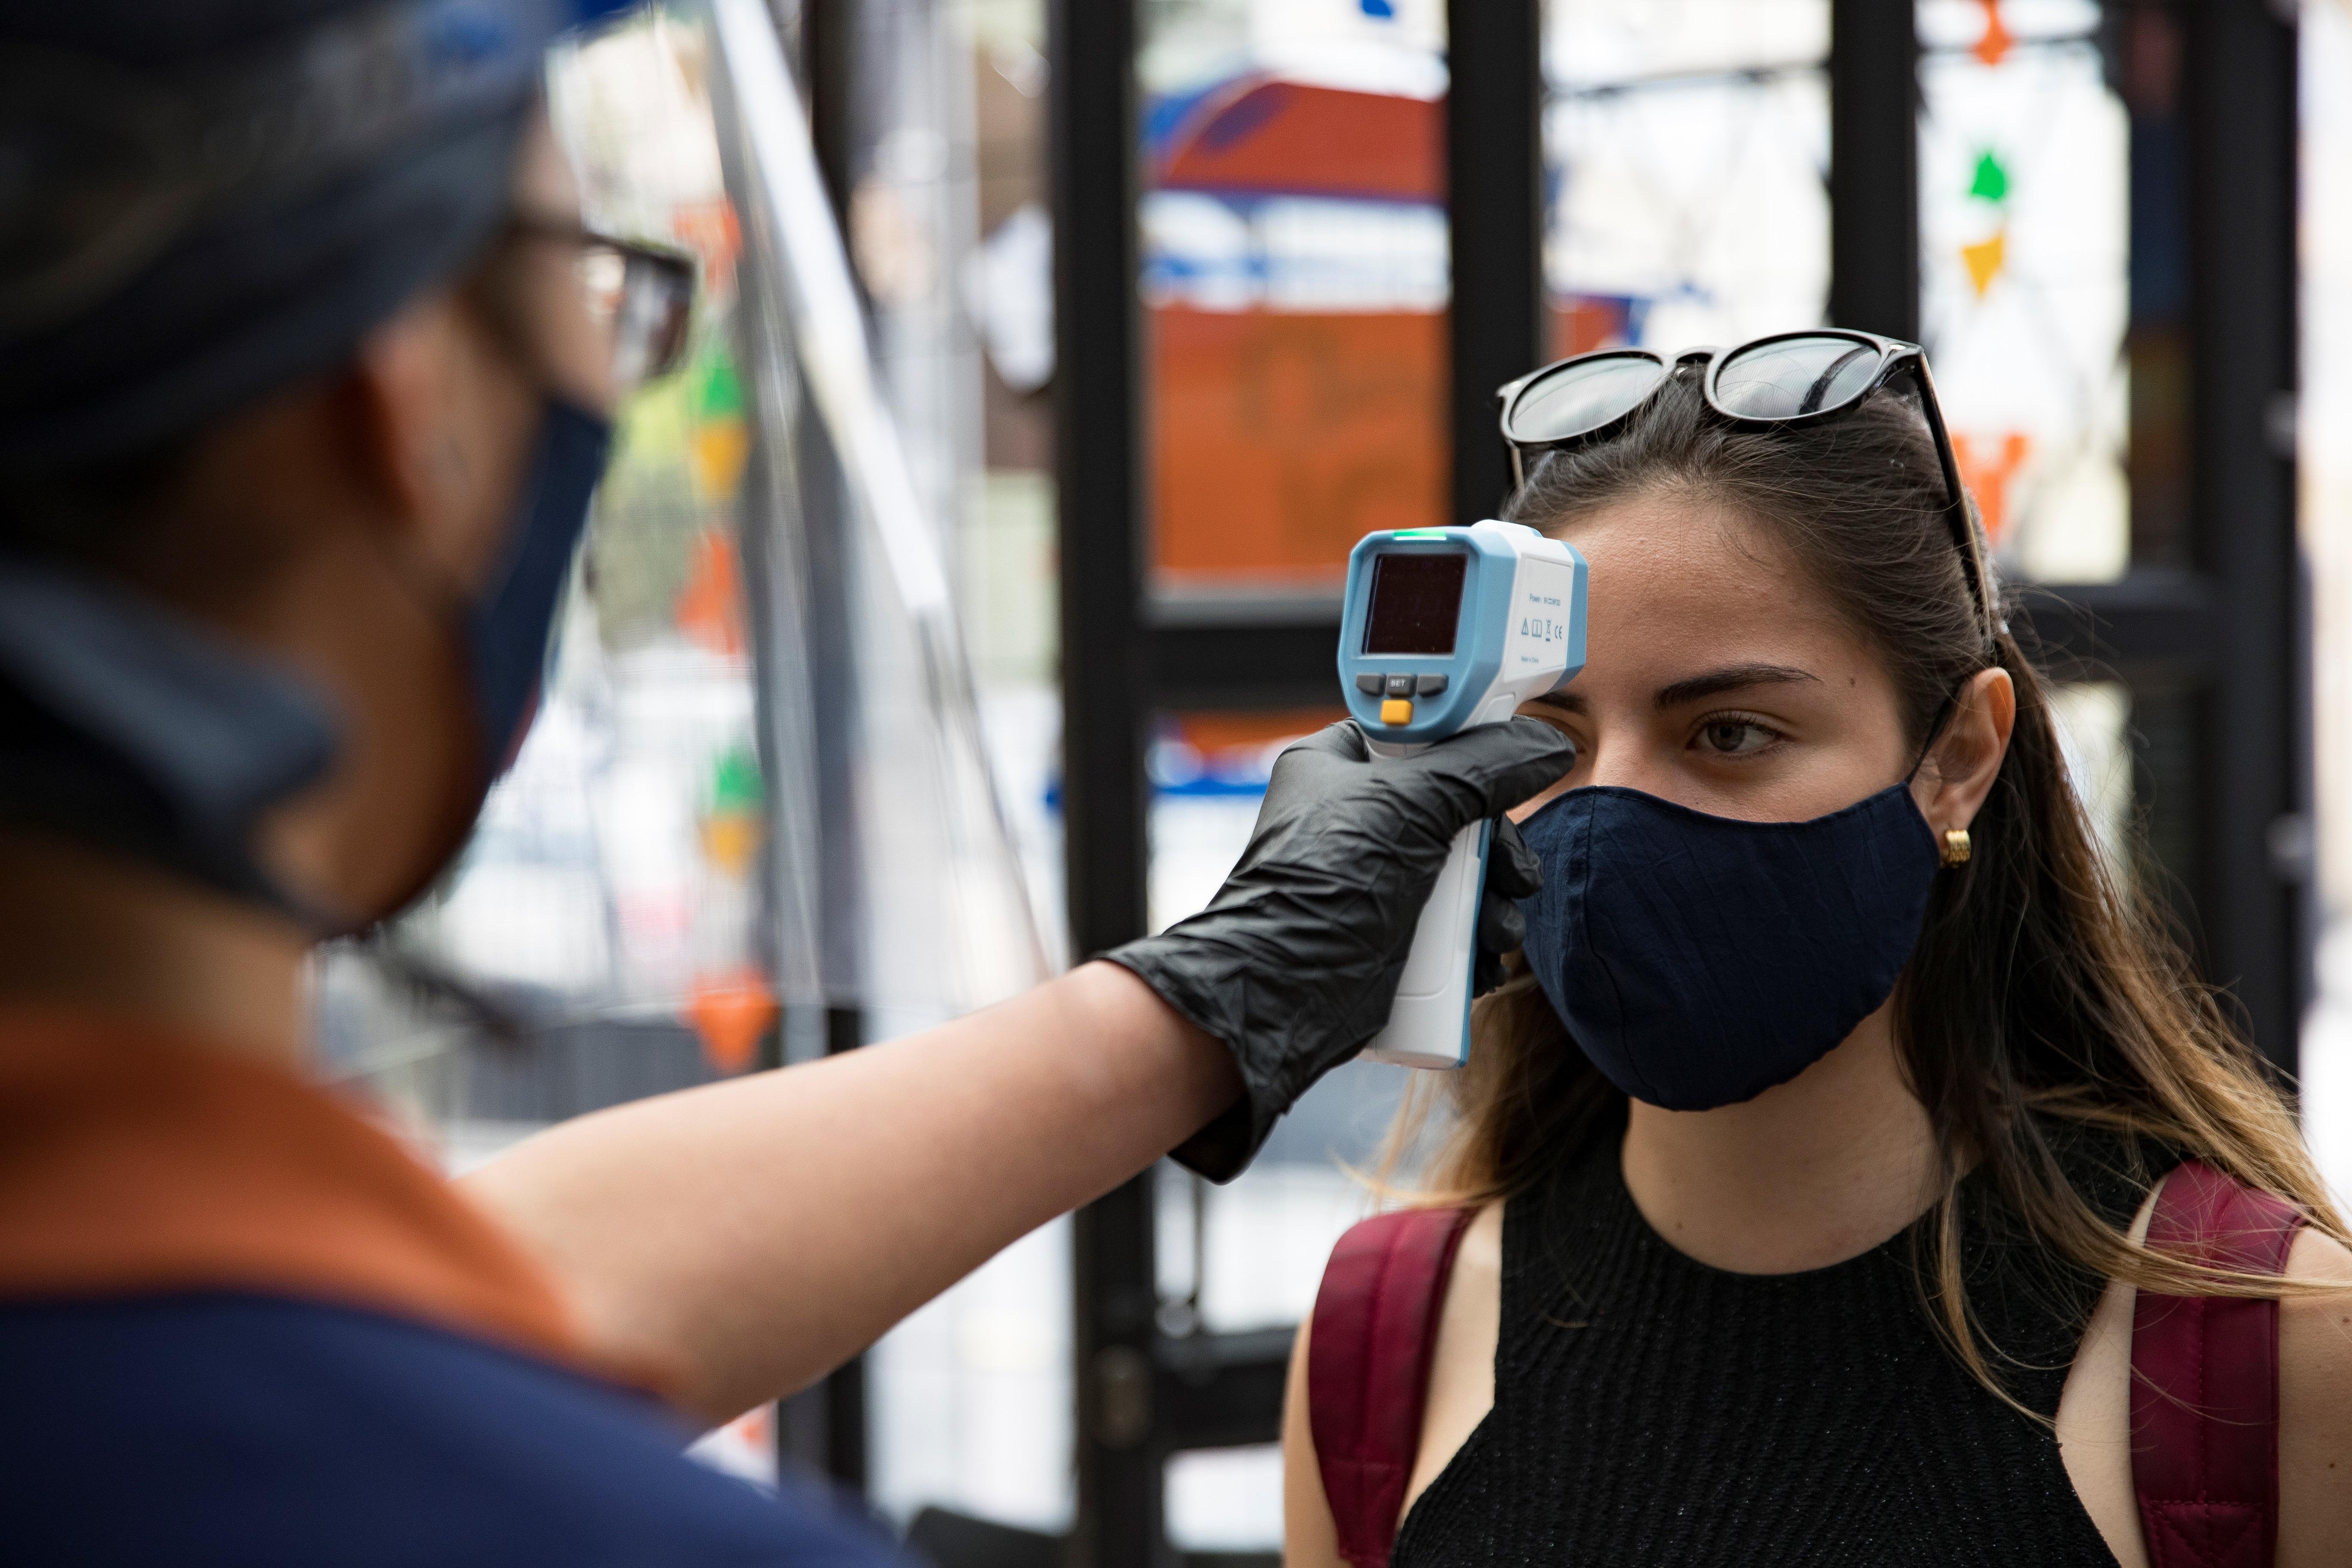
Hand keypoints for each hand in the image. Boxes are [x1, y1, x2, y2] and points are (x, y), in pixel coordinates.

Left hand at [1106, 717, 1576, 1179]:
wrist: (1283, 995)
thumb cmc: (1321, 888)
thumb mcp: (1411, 807)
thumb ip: (1482, 767)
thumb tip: (1544, 744)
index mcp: (1340, 765)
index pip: (1417, 730)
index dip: (1468, 741)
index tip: (1512, 755)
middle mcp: (1358, 817)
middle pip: (1458, 806)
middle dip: (1494, 847)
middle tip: (1509, 871)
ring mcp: (1376, 877)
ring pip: (1466, 870)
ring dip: (1494, 902)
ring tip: (1492, 930)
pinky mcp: (1391, 931)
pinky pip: (1454, 922)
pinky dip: (1475, 941)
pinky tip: (1479, 959)